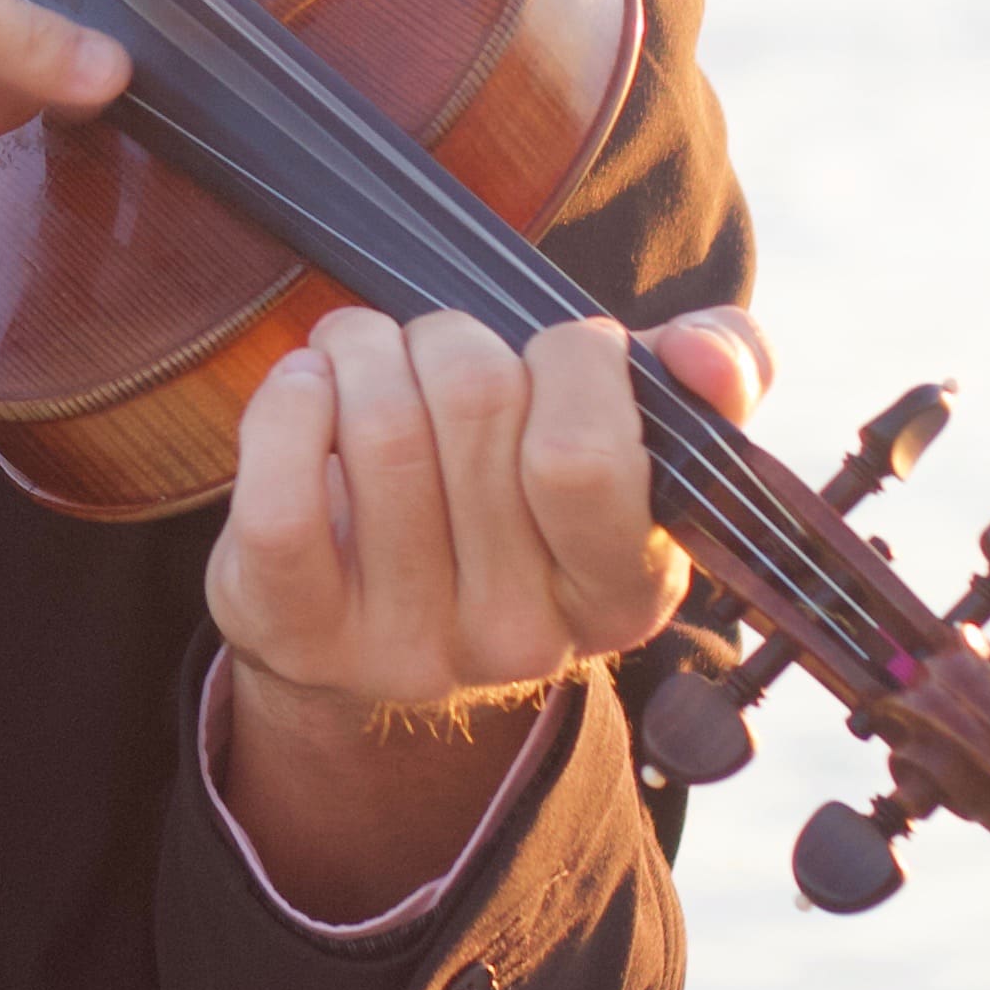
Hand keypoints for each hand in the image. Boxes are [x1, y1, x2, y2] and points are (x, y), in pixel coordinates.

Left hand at [204, 302, 774, 917]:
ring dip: (362, 350)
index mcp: (626, 594)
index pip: (590, 456)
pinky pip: (281, 497)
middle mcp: (522, 641)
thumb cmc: (509, 497)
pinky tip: (306, 389)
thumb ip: (709, 379)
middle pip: (475, 403)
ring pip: (378, 424)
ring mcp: (405, 650)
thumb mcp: (629, 444)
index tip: (551, 352)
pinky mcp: (297, 635)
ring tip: (365, 367)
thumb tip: (704, 356)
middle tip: (438, 359)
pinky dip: (286, 404)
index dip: (568, 357)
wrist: (372, 616)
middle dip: (450, 339)